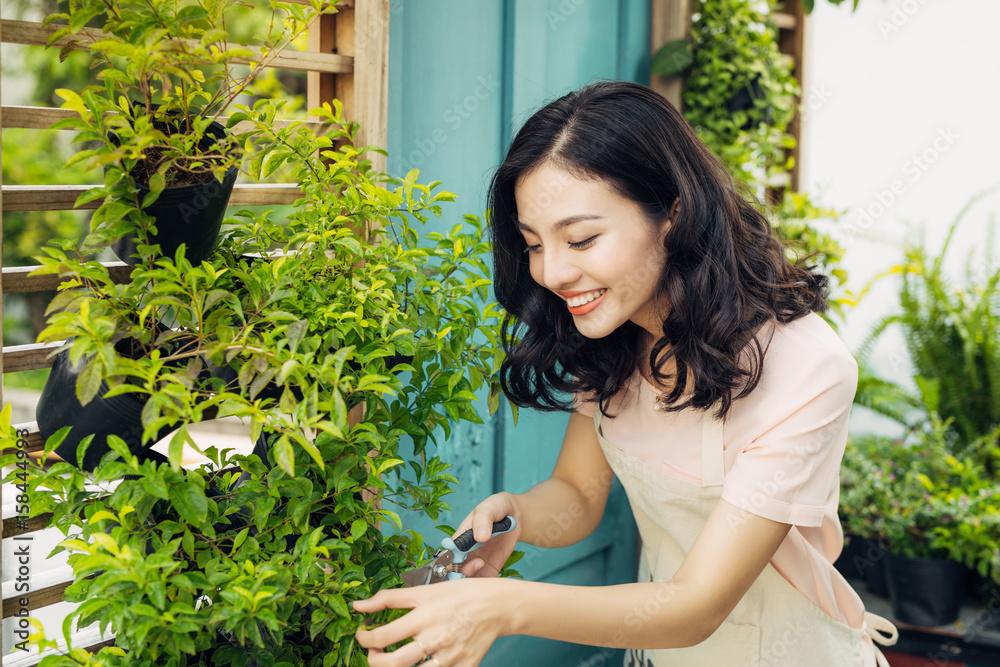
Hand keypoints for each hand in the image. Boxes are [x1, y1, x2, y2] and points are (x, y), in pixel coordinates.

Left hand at [353, 577, 513, 666]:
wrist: (498, 606)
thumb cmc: (462, 595)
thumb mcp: (426, 590)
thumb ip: (390, 598)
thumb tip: (358, 606)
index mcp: (425, 616)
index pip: (383, 636)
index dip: (364, 639)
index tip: (363, 635)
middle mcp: (436, 639)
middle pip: (392, 664)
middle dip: (373, 660)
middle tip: (374, 652)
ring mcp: (450, 658)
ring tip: (394, 659)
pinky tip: (420, 662)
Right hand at [452, 492, 521, 577]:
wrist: (514, 515)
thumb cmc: (496, 508)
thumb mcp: (488, 508)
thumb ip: (482, 520)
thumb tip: (479, 536)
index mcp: (459, 540)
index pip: (447, 556)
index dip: (448, 563)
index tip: (459, 560)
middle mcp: (465, 554)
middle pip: (454, 572)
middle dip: (460, 574)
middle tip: (477, 562)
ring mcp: (477, 563)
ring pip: (467, 582)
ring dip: (472, 581)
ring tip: (483, 563)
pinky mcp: (490, 570)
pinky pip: (483, 584)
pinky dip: (484, 588)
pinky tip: (492, 575)